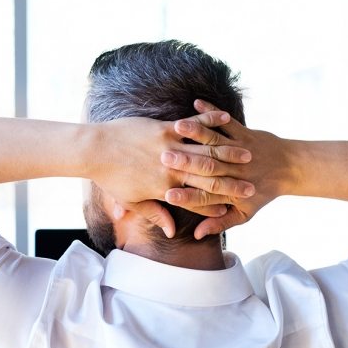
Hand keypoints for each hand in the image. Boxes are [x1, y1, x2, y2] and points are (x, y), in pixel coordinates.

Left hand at [88, 110, 251, 236]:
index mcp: (165, 188)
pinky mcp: (164, 128)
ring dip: (229, 152)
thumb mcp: (131, 200)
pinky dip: (210, 120)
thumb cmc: (111, 177)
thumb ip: (155, 213)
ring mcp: (170, 147)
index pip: (199, 200)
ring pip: (206, 150)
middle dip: (233, 182)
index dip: (219, 204)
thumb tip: (170, 229)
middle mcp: (172, 169)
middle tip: (253, 184)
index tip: (236, 208)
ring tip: (248, 154)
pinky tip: (226, 118)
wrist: (95, 150)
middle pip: (209, 177)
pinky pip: (193, 125)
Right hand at [159, 100, 296, 238]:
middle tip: (163, 158)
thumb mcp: (244, 213)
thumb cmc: (262, 192)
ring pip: (215, 141)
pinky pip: (227, 122)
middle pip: (206, 168)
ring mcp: (240, 150)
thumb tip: (197, 235)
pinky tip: (196, 103)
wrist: (291, 168)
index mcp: (232, 192)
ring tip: (177, 127)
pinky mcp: (245, 134)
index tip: (168, 195)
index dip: (187, 197)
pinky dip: (212, 112)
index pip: (205, 197)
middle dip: (185, 162)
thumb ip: (220, 224)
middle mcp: (235, 171)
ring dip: (196, 133)